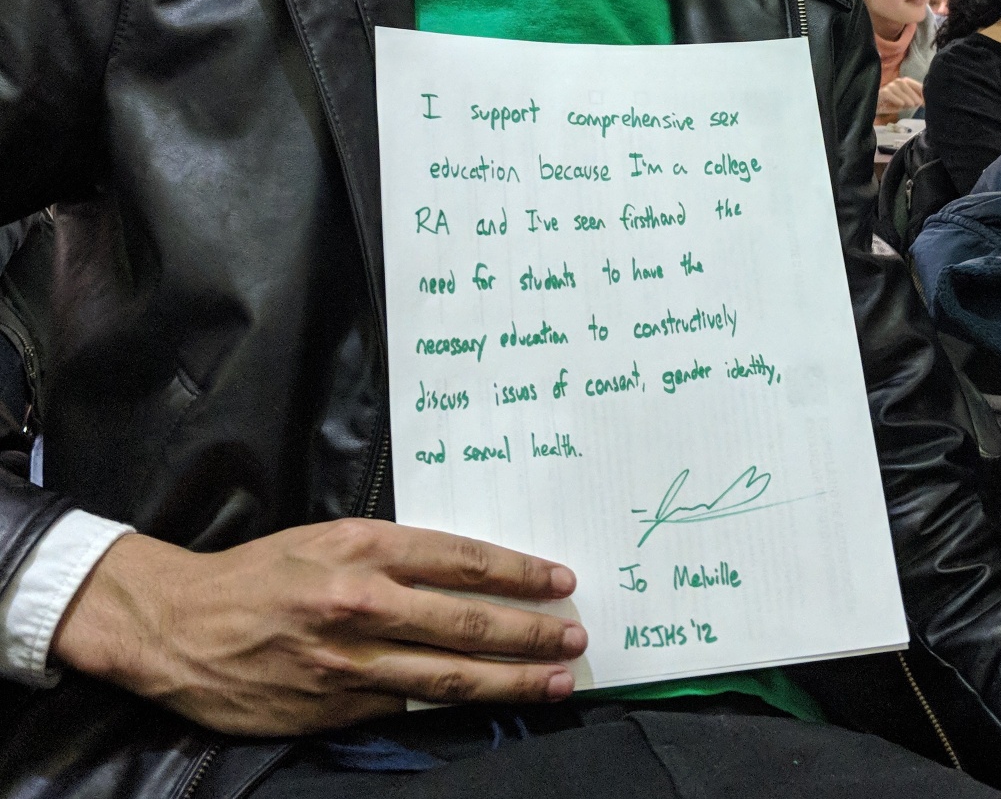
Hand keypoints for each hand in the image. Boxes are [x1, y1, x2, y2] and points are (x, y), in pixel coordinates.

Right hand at [51, 520, 585, 734]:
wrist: (180, 627)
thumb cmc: (256, 575)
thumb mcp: (323, 537)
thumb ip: (387, 553)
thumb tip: (456, 569)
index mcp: (362, 548)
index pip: (461, 559)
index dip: (517, 572)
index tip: (557, 580)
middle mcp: (362, 602)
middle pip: (467, 621)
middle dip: (530, 631)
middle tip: (574, 636)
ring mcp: (350, 663)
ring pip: (449, 675)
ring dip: (512, 679)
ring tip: (557, 680)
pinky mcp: (337, 709)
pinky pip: (406, 706)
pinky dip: (454, 706)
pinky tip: (488, 705)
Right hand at [877, 77, 924, 116]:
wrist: (879, 106)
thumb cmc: (895, 103)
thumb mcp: (907, 103)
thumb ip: (916, 101)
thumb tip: (925, 103)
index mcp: (907, 82)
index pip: (917, 85)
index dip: (923, 93)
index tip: (926, 102)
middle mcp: (898, 81)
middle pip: (908, 85)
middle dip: (915, 95)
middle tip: (919, 103)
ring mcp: (890, 86)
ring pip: (899, 89)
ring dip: (907, 97)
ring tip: (911, 105)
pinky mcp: (883, 92)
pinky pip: (890, 93)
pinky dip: (896, 99)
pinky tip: (901, 104)